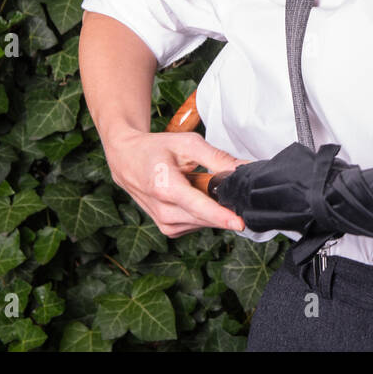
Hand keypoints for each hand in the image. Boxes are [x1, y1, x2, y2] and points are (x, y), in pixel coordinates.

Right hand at [102, 127, 251, 237]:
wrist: (127, 160)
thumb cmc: (156, 149)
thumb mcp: (188, 144)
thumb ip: (218, 158)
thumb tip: (245, 168)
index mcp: (165, 187)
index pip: (198, 207)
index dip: (221, 216)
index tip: (240, 223)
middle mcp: (163, 211)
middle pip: (205, 217)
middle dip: (224, 206)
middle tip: (227, 187)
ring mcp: (164, 223)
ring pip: (203, 223)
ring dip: (212, 208)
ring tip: (200, 185)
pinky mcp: (168, 229)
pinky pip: (197, 225)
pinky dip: (204, 213)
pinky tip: (196, 196)